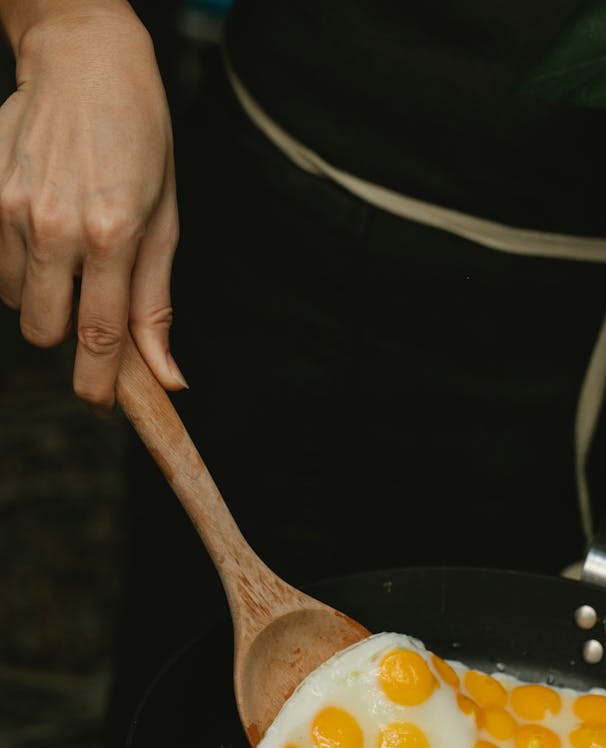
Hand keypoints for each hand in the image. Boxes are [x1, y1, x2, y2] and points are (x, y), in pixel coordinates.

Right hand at [0, 1, 185, 408]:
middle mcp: (55, 225)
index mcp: (112, 235)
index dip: (97, 384)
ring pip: (13, 298)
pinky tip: (40, 227)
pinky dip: (14, 261)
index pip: (98, 338)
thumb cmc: (139, 140)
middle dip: (63, 332)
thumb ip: (156, 304)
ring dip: (38, 292)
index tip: (99, 404)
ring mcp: (11, 207)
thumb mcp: (165, 222)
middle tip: (85, 301)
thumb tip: (166, 375)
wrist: (84, 63)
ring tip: (65, 249)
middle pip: (43, 329)